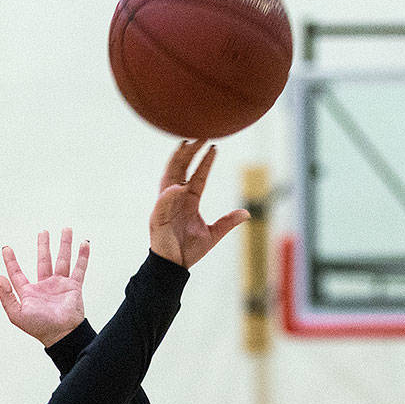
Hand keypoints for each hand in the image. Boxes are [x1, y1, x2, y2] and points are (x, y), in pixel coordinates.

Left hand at [0, 228, 90, 346]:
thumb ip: (6, 296)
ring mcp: (60, 285)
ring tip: (66, 229)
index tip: (6, 248)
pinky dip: (82, 256)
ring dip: (64, 245)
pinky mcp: (74, 287)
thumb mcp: (16, 314)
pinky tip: (84, 243)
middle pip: (43, 260)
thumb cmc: (39, 327)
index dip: (11, 261)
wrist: (61, 334)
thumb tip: (0, 277)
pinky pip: (79, 268)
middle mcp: (45, 286)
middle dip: (43, 245)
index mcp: (29, 292)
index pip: (17, 273)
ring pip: (62, 260)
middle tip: (43, 232)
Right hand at [149, 140, 249, 268]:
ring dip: (176, 162)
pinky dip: (169, 195)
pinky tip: (177, 186)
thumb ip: (227, 222)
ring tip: (184, 146)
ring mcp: (165, 207)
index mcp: (189, 201)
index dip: (205, 161)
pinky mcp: (157, 219)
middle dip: (189, 153)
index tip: (214, 146)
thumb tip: (247, 213)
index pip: (197, 176)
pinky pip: (162, 203)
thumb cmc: (189, 250)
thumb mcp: (213, 234)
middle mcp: (176, 199)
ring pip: (169, 179)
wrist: (174, 267)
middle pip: (181, 170)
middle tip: (199, 135)